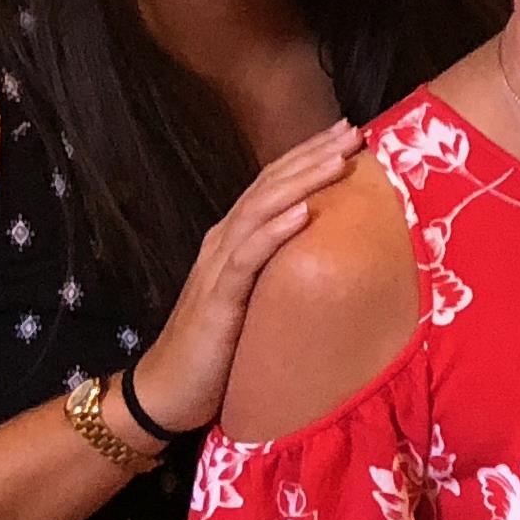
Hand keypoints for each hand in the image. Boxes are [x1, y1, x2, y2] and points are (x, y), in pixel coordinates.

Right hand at [132, 122, 362, 436]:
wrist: (167, 390)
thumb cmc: (218, 348)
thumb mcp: (255, 298)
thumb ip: (279, 269)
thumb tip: (326, 251)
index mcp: (234, 241)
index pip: (274, 186)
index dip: (308, 156)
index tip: (349, 133)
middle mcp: (224, 243)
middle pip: (270, 186)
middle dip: (311, 155)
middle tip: (352, 129)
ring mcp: (218, 267)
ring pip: (261, 211)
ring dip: (301, 181)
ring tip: (337, 158)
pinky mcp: (218, 299)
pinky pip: (248, 258)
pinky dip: (275, 231)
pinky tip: (303, 212)